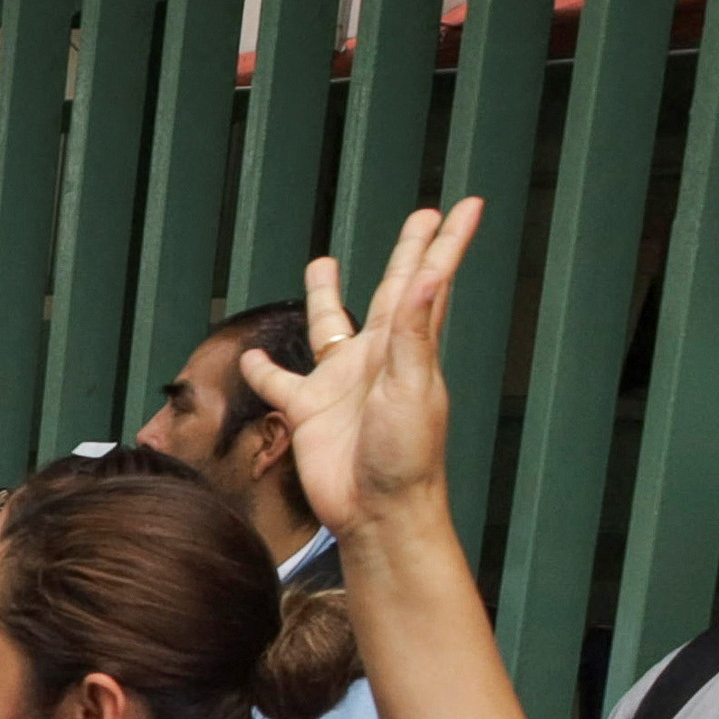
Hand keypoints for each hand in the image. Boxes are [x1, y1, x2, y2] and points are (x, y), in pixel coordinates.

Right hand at [261, 201, 482, 546]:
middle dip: (406, 253)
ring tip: (322, 264)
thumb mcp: (412, 387)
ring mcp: (341, 384)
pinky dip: (265, 371)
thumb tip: (426, 276)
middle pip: (391, 290)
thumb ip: (412, 330)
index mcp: (407, 346)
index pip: (430, 281)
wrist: (376, 512)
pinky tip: (254, 358)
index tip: (464, 206)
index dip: (444, 243)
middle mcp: (377, 358)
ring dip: (327, 296)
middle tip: (421, 217)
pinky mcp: (308, 411)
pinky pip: (280, 385)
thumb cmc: (406, 456)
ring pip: (330, 326)